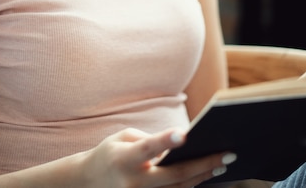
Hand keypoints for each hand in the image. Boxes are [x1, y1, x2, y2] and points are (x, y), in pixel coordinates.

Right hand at [82, 127, 235, 187]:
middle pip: (173, 176)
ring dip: (202, 176)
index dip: (166, 141)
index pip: (148, 148)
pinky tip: (203, 175)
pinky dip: (190, 186)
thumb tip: (181, 145)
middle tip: (227, 154)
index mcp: (124, 158)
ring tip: (221, 164)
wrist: (90, 183)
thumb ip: (150, 140)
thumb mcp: (123, 138)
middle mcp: (133, 182)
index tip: (185, 134)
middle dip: (202, 164)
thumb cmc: (111, 153)